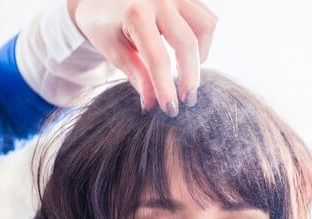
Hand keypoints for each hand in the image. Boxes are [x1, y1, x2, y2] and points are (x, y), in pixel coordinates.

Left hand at [69, 0, 217, 115]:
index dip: (166, 88)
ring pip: (205, 27)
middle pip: (187, 43)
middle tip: (187, 101)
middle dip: (190, 77)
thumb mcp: (115, 53)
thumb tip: (152, 105)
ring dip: (200, 55)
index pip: (158, 58)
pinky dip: (202, 39)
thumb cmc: (105, 27)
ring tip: (186, 73)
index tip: (171, 110)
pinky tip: (188, 54)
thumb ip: (136, 76)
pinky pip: (206, 17)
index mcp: (136, 14)